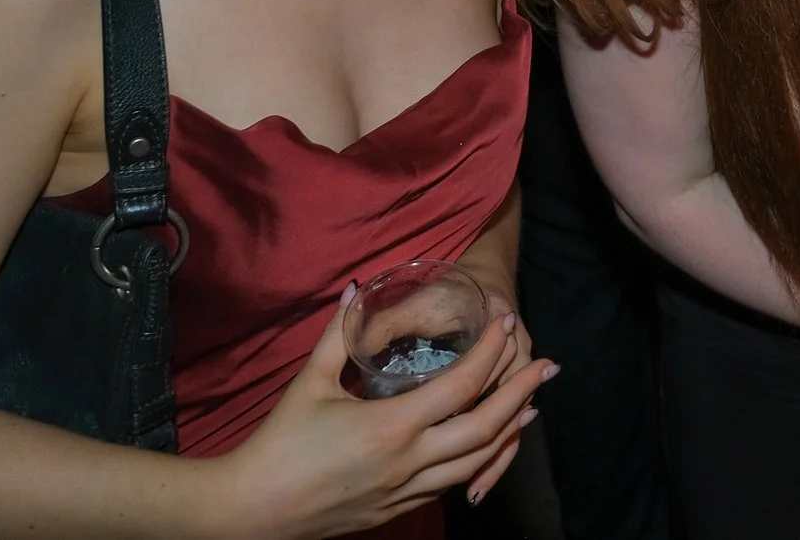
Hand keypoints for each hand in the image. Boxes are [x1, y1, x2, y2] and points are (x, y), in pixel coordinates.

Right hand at [220, 303, 554, 538]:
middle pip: (485, 428)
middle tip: (546, 367)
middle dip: (520, 394)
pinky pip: (450, 483)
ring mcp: (406, 491)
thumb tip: (356, 287)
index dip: (492, 351)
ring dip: (508, 432)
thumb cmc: (279, 444)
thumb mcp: (310, 381)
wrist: (252, 511)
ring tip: (531, 407)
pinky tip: (487, 446)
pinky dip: (479, 461)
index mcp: (392, 426)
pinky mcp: (397, 509)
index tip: (507, 323)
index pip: (463, 385)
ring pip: (475, 462)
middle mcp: (408, 462)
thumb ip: (338, 333)